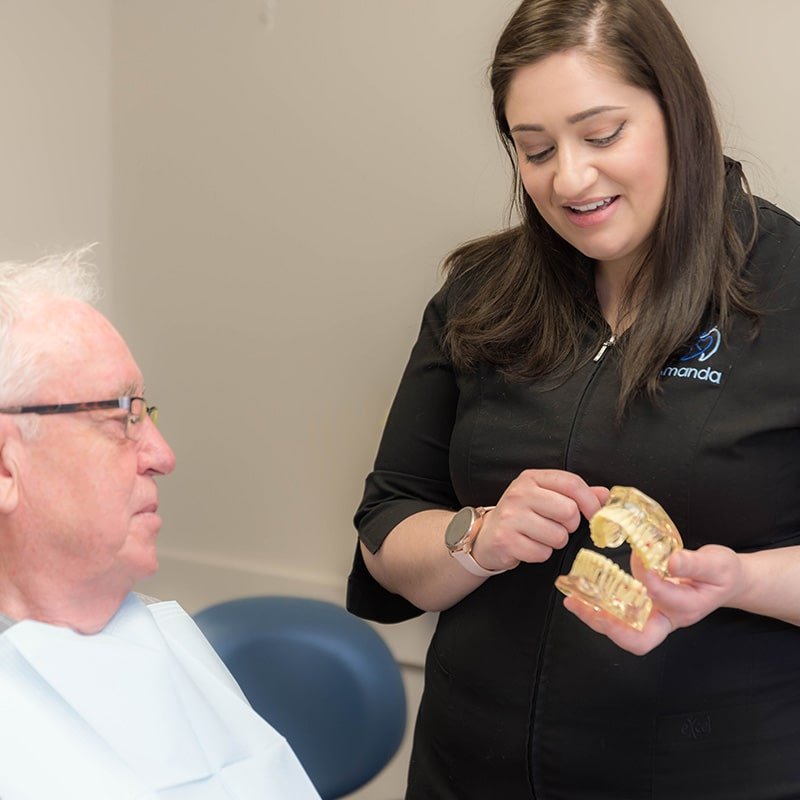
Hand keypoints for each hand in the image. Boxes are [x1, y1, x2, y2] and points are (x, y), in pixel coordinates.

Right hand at [471, 469, 607, 571]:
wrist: (487, 535)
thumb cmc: (521, 515)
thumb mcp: (545, 497)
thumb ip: (575, 494)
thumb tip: (605, 495)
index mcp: (532, 478)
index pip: (571, 483)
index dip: (590, 501)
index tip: (597, 514)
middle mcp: (519, 493)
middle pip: (569, 511)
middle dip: (570, 525)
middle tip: (558, 526)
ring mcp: (511, 516)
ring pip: (558, 536)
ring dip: (555, 542)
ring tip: (540, 536)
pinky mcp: (506, 539)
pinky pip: (542, 553)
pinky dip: (540, 554)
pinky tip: (528, 546)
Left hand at [563, 544, 743, 654]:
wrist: (724, 581)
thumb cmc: (722, 574)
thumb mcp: (717, 564)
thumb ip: (695, 563)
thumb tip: (671, 561)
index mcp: (689, 607)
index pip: (667, 602)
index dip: (656, 587)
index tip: (647, 570)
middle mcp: (666, 618)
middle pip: (638, 639)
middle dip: (611, 628)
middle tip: (588, 609)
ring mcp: (652, 614)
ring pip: (621, 630)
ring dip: (595, 617)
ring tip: (573, 601)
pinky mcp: (641, 604)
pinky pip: (616, 611)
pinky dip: (596, 603)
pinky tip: (580, 590)